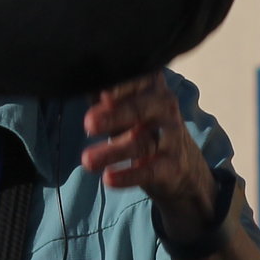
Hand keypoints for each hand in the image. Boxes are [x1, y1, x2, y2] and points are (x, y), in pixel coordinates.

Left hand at [80, 75, 217, 229]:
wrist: (181, 163)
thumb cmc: (141, 125)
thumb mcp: (123, 106)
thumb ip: (102, 93)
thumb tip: (78, 82)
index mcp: (151, 86)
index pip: (136, 80)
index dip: (119, 87)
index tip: (101, 93)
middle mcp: (164, 107)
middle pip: (139, 110)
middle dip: (114, 116)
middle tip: (89, 123)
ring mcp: (171, 136)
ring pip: (141, 143)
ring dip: (113, 152)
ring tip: (87, 160)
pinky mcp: (172, 165)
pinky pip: (150, 171)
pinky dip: (129, 175)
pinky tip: (109, 179)